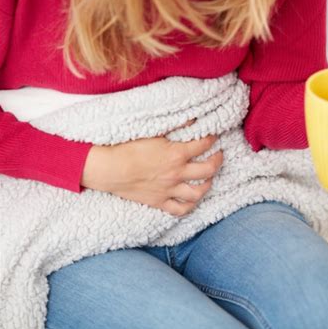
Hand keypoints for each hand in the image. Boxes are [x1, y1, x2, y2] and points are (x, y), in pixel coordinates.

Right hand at [81, 119, 223, 216]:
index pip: (204, 145)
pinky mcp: (159, 201)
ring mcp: (169, 190)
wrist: (109, 168)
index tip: (213, 136)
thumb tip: (193, 119)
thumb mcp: (154, 132)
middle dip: (217, 161)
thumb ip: (176, 125)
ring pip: (197, 193)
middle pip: (208, 170)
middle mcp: (177, 173)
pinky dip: (189, 206)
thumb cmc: (128, 148)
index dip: (212, 138)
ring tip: (209, 179)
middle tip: (218, 156)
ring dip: (207, 185)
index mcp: (177, 154)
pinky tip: (192, 200)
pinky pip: (180, 209)